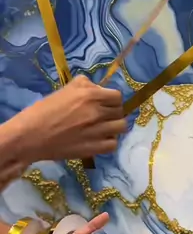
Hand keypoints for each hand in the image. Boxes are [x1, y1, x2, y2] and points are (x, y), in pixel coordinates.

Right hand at [11, 76, 127, 163]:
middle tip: (101, 117)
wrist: (29, 136)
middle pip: (120, 111)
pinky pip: (113, 144)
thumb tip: (98, 88)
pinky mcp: (94, 148)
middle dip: (112, 113)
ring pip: (121, 127)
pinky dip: (108, 142)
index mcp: (90, 95)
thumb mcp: (65, 90)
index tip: (104, 104)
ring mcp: (98, 131)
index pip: (117, 96)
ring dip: (113, 127)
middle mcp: (97, 112)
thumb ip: (85, 86)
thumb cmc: (43, 110)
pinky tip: (98, 140)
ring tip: (102, 128)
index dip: (111, 100)